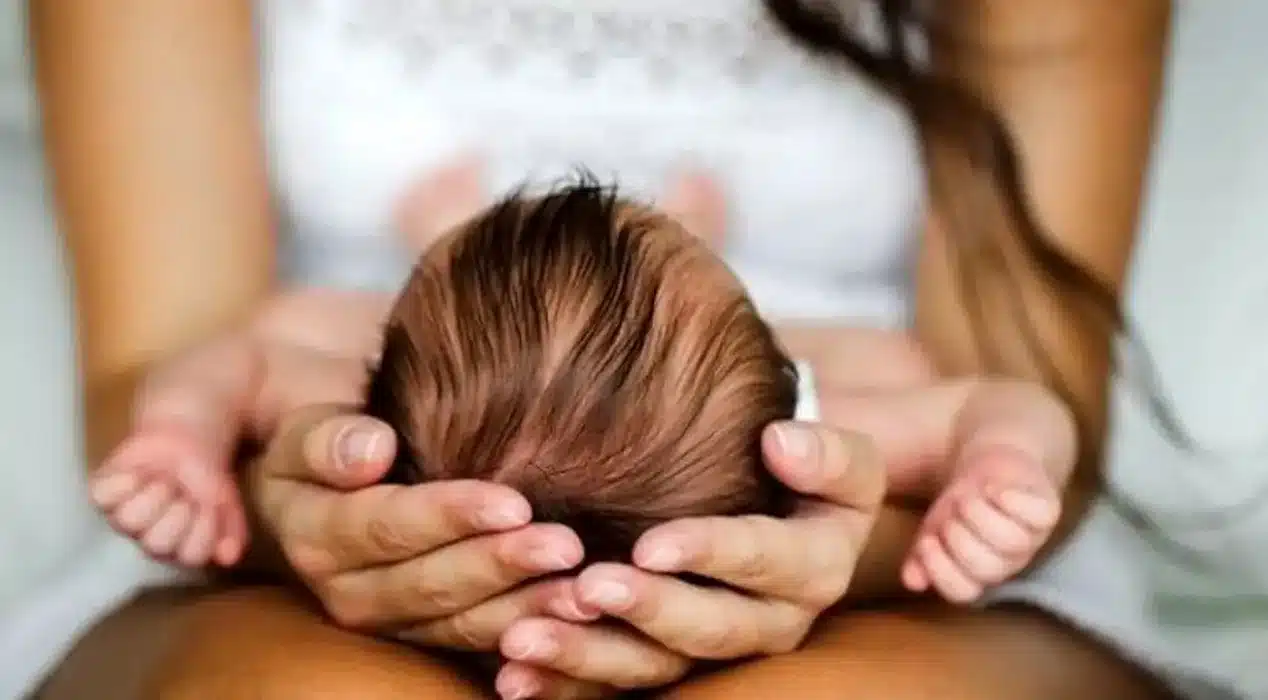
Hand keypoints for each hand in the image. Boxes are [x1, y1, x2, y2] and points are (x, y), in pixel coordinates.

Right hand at [249, 407, 602, 664]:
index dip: (451, 516)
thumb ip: (329, 438)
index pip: (389, 526)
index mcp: (315, 536)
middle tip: (567, 548)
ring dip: (526, 609)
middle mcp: (348, 593)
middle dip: (502, 567)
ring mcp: (390, 622)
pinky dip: (529, 631)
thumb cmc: (331, 438)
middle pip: (432, 584)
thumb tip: (371, 450)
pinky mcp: (426, 634)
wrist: (329, 481)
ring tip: (584, 592)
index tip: (514, 503)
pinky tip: (576, 618)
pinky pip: (480, 641)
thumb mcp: (310, 428)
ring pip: (462, 623)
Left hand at [490, 421, 885, 698]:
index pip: (763, 561)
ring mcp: (714, 649)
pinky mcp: (668, 661)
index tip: (650, 544)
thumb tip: (780, 443)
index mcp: (814, 570)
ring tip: (524, 639)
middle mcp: (769, 623)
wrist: (788, 506)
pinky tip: (513, 675)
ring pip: (655, 668)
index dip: (709, 553)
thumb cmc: (806, 468)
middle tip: (586, 588)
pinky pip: (616, 687)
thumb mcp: (840, 459)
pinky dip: (564, 683)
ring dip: (588, 656)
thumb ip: (825, 453)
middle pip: (708, 629)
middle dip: (645, 611)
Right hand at [902, 443, 1061, 602]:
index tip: (925, 542)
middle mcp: (1007, 561)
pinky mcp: (1047, 511)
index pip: (962, 591)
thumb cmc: (961, 505)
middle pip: (986, 568)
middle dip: (959, 537)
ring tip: (967, 493)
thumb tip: (911, 581)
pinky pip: (1038, 515)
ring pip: (1011, 542)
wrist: (991, 467)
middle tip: (951, 512)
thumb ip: (920, 557)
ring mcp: (1030, 538)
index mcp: (977, 572)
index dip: (941, 570)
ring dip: (980, 514)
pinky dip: (1011, 500)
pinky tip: (993, 488)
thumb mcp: (933, 529)